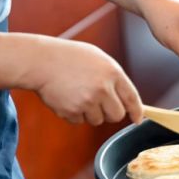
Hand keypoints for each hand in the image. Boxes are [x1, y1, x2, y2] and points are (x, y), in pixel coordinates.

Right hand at [22, 36, 142, 125]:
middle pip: (116, 115)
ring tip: (78, 94)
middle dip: (110, 113)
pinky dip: (75, 114)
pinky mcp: (72, 111)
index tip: (137, 118)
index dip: (136, 112)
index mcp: (112, 73)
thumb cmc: (69, 57)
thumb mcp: (98, 58)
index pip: (132, 99)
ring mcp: (87, 102)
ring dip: (90, 113)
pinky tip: (67, 98)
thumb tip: (127, 100)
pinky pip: (80, 121)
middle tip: (98, 102)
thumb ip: (114, 78)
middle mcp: (102, 89)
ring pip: (98, 120)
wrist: (40, 61)